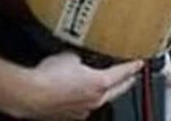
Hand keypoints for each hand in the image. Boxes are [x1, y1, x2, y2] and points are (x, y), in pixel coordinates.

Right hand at [22, 53, 140, 119]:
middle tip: (132, 76)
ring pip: (100, 99)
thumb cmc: (49, 77)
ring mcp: (82, 111)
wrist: (30, 95)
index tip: (139, 64)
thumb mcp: (70, 56)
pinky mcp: (68, 116)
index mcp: (100, 83)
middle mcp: (95, 100)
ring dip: (104, 91)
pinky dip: (83, 98)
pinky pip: (82, 106)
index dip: (133, 67)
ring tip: (103, 83)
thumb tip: (80, 57)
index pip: (123, 73)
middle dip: (126, 82)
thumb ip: (81, 57)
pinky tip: (75, 92)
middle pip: (117, 91)